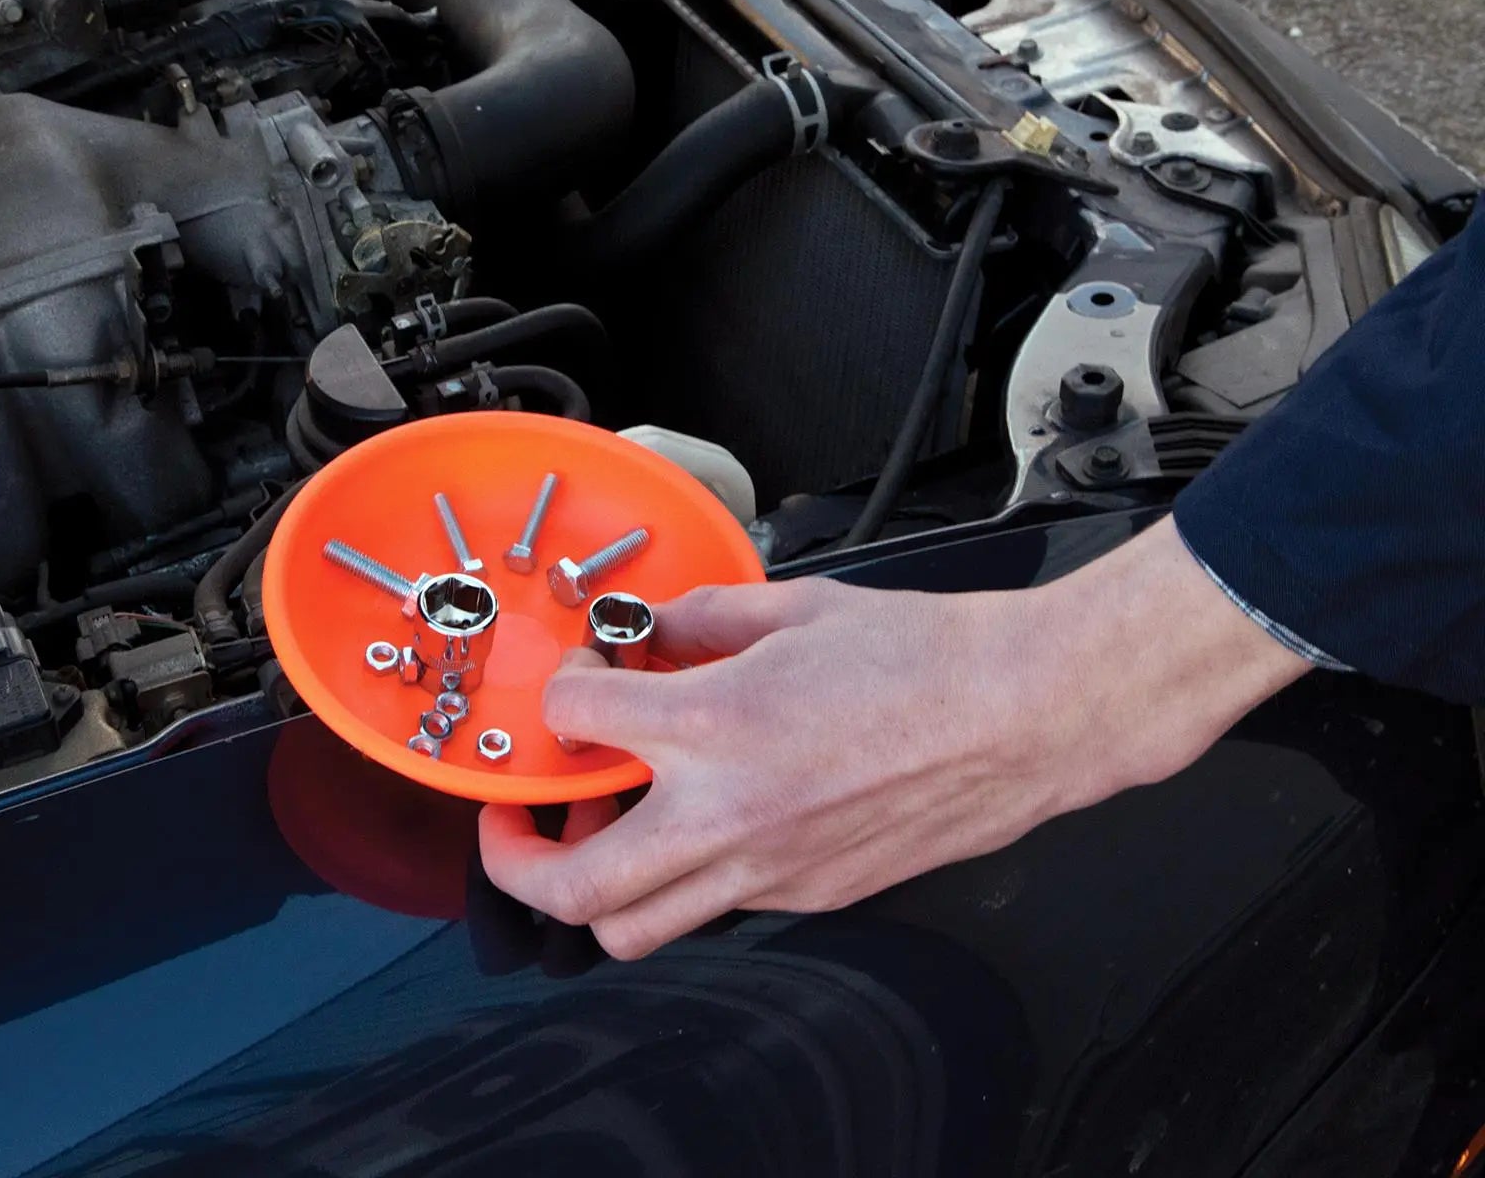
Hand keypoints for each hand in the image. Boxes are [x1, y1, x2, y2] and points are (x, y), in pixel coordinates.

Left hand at [479, 518, 1307, 958]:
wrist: (1019, 714)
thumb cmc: (924, 655)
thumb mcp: (795, 607)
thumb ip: (704, 618)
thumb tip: (654, 630)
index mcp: (717, 723)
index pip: (576, 723)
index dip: (560, 693)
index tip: (579, 682)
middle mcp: (729, 814)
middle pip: (574, 887)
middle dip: (517, 859)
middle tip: (517, 821)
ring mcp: (768, 871)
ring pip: (634, 930)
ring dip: (595, 889)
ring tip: (601, 837)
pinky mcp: (809, 896)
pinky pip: (715, 909)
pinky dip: (684, 877)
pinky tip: (705, 821)